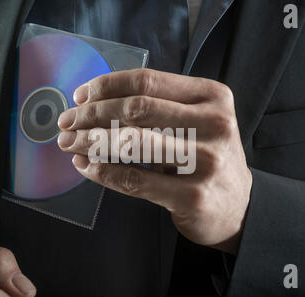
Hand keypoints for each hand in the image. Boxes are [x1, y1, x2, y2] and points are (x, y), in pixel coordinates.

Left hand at [58, 69, 251, 254]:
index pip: (148, 82)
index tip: (81, 95)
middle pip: (137, 109)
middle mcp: (214, 124)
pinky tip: (86, 166)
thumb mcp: (197, 121)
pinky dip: (103, 171)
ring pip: (132, 143)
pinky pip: (135, 179)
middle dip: (92, 114)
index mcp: (212, 97)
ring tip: (69, 142)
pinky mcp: (193, 196)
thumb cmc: (207, 158)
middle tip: (67, 121)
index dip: (107, 85)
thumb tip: (95, 103)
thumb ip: (160, 107)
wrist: (238, 207)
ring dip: (91, 141)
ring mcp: (206, 161)